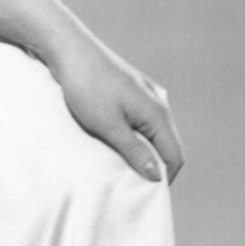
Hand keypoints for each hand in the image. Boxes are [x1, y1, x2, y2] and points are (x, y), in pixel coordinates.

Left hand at [48, 29, 183, 183]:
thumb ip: (134, 151)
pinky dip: (134, 135)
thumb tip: (157, 175)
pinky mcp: (131, 89)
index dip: (163, 179)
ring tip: (121, 166)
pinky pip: (141, 120)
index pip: (175, 156)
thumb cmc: (86, 88)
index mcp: (158, 114)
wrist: (69, 49)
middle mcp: (159, 103)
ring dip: (143, 151)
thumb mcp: (108, 126)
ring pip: (153, 132)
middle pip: (167, 145)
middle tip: (131, 186)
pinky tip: (115, 141)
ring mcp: (146, 94)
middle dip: (154, 166)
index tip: (144, 196)